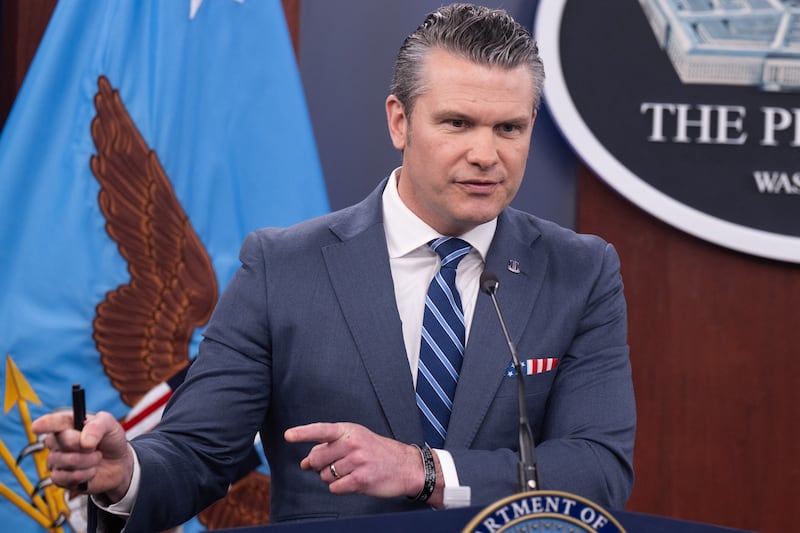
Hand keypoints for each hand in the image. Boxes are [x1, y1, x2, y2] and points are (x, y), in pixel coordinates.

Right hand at [31, 410, 133, 502]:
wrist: (119, 464)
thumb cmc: (111, 440)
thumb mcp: (110, 425)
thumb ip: (98, 426)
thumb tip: (84, 442)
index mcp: (68, 424)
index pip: (52, 422)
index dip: (44, 424)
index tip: (37, 427)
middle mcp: (59, 441)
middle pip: (56, 441)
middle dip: (80, 444)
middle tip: (95, 446)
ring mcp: (58, 460)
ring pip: (63, 460)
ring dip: (87, 460)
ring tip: (97, 457)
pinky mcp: (60, 479)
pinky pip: (63, 478)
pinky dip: (83, 475)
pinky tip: (91, 471)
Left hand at [285, 422, 426, 499]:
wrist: (406, 466)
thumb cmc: (377, 452)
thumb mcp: (356, 440)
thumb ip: (330, 447)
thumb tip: (305, 463)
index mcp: (349, 430)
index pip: (321, 430)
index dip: (303, 433)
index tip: (288, 435)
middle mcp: (353, 443)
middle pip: (318, 458)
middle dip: (320, 465)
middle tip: (336, 465)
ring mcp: (357, 461)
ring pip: (325, 475)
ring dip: (332, 478)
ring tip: (351, 472)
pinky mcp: (361, 479)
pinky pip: (335, 488)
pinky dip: (340, 488)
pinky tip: (353, 482)